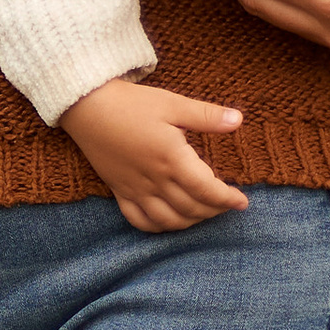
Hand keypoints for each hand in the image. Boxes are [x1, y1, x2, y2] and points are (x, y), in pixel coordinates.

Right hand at [61, 78, 249, 232]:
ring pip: (168, 220)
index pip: (206, 189)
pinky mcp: (119, 191)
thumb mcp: (172, 103)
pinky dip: (159, 227)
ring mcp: (135, 189)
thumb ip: (206, 116)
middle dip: (214, 210)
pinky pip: (139, 221)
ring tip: (204, 212)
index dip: (227, 199)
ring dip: (191, 222)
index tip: (242, 201)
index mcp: (171, 158)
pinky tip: (171, 220)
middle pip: (191, 208)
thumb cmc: (131, 103)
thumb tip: (238, 120)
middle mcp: (154, 179)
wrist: (87, 106)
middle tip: (227, 204)